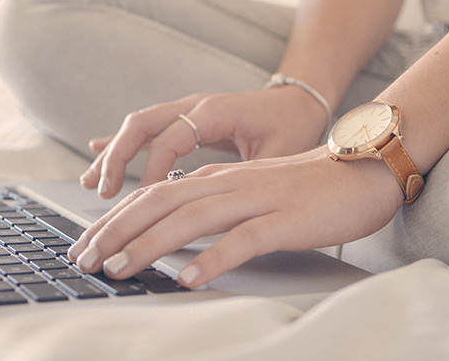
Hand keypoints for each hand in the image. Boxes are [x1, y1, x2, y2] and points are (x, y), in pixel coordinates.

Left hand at [68, 147, 404, 287]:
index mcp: (218, 180)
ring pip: (190, 219)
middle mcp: (229, 185)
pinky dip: (212, 259)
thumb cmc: (309, 189)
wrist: (365, 170)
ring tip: (118, 269)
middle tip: (83, 260)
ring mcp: (257, 200)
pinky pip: (243, 240)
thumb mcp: (251, 194)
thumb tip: (172, 233)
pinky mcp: (285, 220)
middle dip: (114, 232)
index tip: (84, 246)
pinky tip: (188, 278)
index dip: (113, 220)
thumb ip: (214, 207)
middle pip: (159, 204)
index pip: (151, 196)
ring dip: (148, 245)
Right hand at [80, 86, 331, 198]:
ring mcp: (186, 109)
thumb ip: (250, 173)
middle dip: (117, 158)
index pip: (171, 139)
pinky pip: (146, 129)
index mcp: (216, 111)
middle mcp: (195, 105)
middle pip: (142, 124)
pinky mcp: (184, 119)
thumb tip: (223, 205)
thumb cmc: (292, 126)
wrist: (299, 100)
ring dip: (113, 154)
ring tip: (91, 184)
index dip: (154, 169)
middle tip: (103, 192)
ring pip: (138, 126)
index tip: (144, 200)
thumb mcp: (279, 152)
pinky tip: (97, 155)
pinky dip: (121, 144)